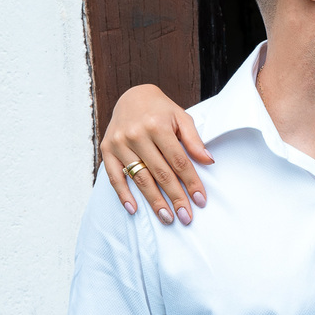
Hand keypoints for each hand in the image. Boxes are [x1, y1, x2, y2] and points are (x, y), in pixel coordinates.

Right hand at [100, 85, 213, 224]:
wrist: (132, 96)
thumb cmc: (161, 110)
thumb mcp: (181, 117)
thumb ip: (194, 140)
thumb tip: (208, 161)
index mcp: (157, 126)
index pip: (178, 161)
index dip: (190, 182)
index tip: (200, 200)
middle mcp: (136, 134)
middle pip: (160, 173)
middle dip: (175, 197)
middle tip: (186, 217)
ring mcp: (119, 143)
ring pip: (140, 178)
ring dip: (154, 201)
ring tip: (167, 218)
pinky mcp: (106, 150)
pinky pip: (114, 176)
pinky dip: (123, 194)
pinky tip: (134, 209)